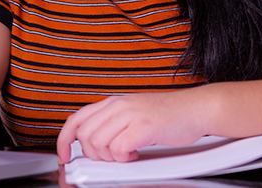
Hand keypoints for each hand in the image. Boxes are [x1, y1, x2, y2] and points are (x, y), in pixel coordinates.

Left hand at [56, 90, 208, 163]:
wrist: (197, 108)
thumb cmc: (170, 115)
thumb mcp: (134, 113)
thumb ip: (114, 123)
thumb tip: (94, 144)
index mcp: (113, 102)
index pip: (76, 119)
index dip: (64, 139)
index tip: (65, 155)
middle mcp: (118, 105)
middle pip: (84, 135)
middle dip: (93, 154)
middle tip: (111, 158)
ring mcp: (130, 114)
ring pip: (98, 143)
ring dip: (110, 157)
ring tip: (127, 155)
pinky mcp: (143, 126)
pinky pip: (118, 149)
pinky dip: (124, 158)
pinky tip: (137, 153)